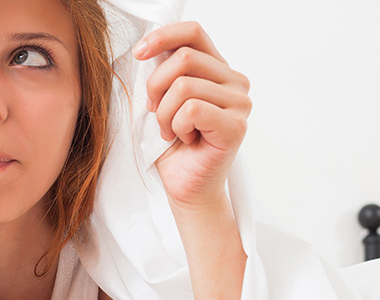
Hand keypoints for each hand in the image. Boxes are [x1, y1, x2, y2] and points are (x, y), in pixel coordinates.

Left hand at [134, 21, 250, 209]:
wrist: (184, 186)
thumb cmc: (173, 146)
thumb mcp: (161, 99)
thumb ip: (162, 72)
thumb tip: (145, 49)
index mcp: (218, 70)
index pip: (193, 33)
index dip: (162, 37)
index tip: (139, 52)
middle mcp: (235, 82)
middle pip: (183, 58)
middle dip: (156, 86)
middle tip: (155, 112)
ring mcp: (240, 103)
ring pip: (183, 86)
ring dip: (164, 113)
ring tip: (171, 131)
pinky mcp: (236, 126)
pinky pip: (191, 110)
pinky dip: (177, 126)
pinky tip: (183, 138)